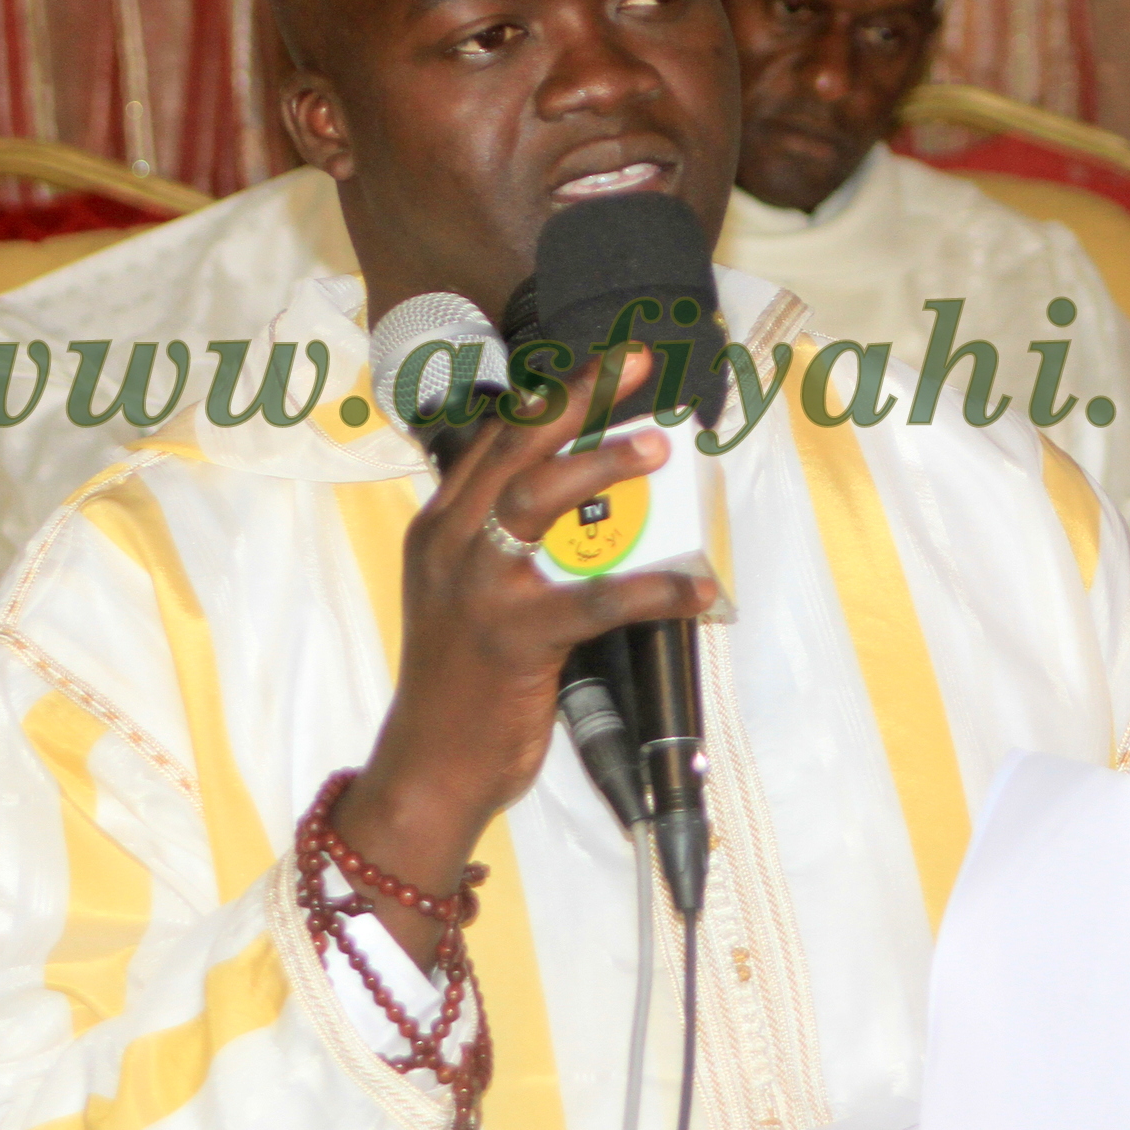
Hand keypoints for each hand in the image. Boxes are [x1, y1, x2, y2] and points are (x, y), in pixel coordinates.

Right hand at [333, 350, 715, 965]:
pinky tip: (698, 588)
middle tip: (635, 362)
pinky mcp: (515, 638)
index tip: (600, 362)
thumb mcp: (461, 598)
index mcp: (438, 530)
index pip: (495, 441)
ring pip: (538, 501)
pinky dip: (653, 590)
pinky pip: (595, 601)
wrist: (431, 767)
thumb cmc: (458, 686)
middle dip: (578, 398)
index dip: (550, 396)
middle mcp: (451, 546)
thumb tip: (585, 512)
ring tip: (658, 447)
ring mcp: (479, 589)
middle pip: (517, 449)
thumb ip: (504, 549)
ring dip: (603, 467)